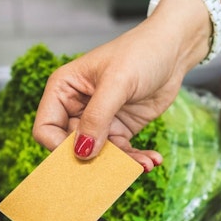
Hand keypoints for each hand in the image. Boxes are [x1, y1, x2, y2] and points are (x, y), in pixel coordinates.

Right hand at [32, 0, 210, 169]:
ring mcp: (100, 120)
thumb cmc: (141, 52)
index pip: (46, 129)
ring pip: (100, 155)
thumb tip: (82, 152)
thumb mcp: (117, 83)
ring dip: (121, 164)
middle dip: (94, 161)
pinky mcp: (121, 129)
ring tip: (145, 164)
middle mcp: (77, 107)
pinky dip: (136, 160)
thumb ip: (97, 118)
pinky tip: (152, 160)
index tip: (83, 155)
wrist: (173, 50)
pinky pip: (122, 153)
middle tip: (116, 170)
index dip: (59, 147)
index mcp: (64, 90)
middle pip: (72, 147)